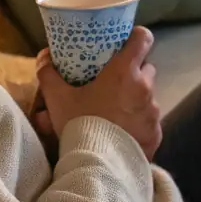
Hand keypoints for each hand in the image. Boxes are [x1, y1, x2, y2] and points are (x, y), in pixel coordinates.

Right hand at [35, 26, 162, 160]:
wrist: (98, 165)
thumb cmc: (79, 123)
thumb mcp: (57, 98)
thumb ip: (49, 74)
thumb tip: (43, 57)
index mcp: (124, 72)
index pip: (143, 38)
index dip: (136, 36)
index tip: (126, 40)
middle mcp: (145, 88)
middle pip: (146, 68)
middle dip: (134, 71)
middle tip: (114, 80)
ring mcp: (153, 112)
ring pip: (149, 95)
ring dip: (136, 98)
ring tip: (115, 110)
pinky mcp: (156, 134)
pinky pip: (150, 121)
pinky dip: (139, 122)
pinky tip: (123, 131)